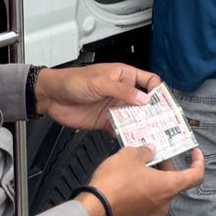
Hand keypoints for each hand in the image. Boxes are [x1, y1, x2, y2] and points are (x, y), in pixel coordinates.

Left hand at [35, 64, 159, 131]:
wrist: (52, 97)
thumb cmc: (73, 81)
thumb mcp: (100, 82)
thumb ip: (123, 91)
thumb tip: (144, 98)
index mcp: (124, 76)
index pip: (149, 81)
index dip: (158, 91)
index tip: (164, 103)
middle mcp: (122, 92)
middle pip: (145, 103)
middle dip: (154, 112)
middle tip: (163, 123)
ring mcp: (115, 108)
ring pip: (135, 118)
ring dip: (142, 125)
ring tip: (151, 134)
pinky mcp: (106, 122)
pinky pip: (121, 129)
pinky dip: (127, 135)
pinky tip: (133, 140)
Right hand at [86, 146, 205, 215]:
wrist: (94, 210)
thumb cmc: (116, 181)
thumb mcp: (130, 156)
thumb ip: (145, 152)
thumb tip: (150, 152)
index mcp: (170, 186)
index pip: (196, 176)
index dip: (198, 162)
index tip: (195, 152)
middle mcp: (164, 202)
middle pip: (174, 182)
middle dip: (165, 166)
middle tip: (152, 154)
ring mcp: (150, 212)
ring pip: (159, 190)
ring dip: (153, 176)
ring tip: (137, 163)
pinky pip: (146, 199)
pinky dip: (143, 187)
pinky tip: (128, 177)